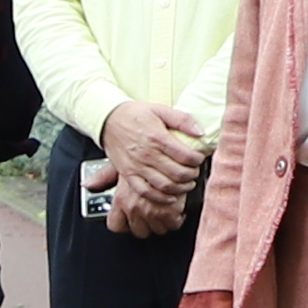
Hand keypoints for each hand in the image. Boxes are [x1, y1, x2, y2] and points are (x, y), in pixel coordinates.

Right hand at [99, 100, 201, 233]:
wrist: (108, 120)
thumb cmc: (134, 114)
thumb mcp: (160, 109)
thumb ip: (182, 120)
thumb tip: (200, 132)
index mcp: (157, 137)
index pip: (185, 156)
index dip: (197, 160)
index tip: (199, 159)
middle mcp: (147, 154)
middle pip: (178, 173)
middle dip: (192, 175)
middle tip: (195, 171)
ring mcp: (137, 166)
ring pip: (165, 185)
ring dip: (181, 188)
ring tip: (187, 183)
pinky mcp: (128, 174)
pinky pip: (146, 192)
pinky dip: (161, 198)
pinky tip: (170, 197)